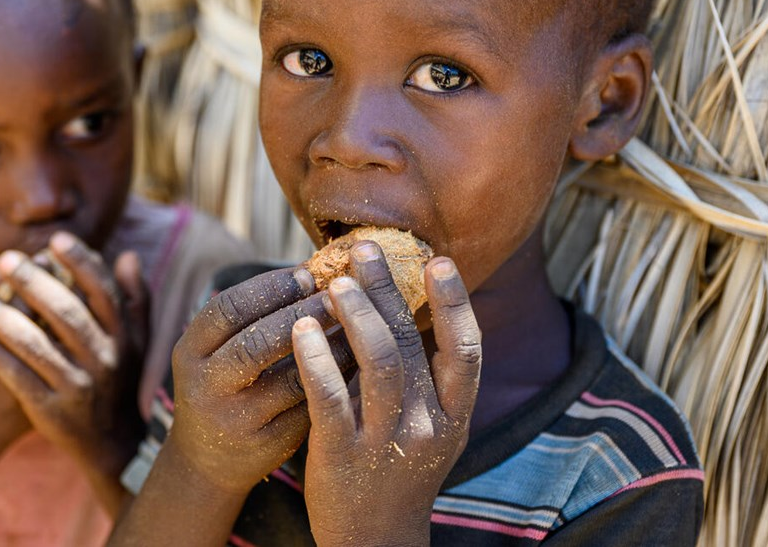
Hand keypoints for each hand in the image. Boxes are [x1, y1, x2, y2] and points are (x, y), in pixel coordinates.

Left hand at [0, 232, 148, 479]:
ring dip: (7, 320)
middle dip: (36, 283)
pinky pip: (20, 380)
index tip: (54, 240)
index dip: (81, 263)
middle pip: (68, 314)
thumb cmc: (119, 378)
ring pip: (38, 347)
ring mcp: (79, 387)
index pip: (103, 292)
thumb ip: (135, 297)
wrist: (111, 442)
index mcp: (123, 337)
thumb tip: (126, 254)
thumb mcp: (137, 341)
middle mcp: (105, 360)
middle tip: (8, 259)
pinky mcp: (52, 411)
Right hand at [165, 266, 354, 496]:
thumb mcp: (215, 351)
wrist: (208, 461)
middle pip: (257, 343)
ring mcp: (235, 420)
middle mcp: (206, 386)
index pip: (229, 308)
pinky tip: (355, 363)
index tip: (307, 274)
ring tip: (355, 326)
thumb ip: (250, 317)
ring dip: (329, 349)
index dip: (270, 287)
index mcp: (190, 351)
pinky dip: (335, 382)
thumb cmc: (223, 385)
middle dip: (303, 314)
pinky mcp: (267, 446)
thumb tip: (311, 270)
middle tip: (337, 297)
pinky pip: (309, 409)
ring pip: (291, 379)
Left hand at [291, 243, 481, 546]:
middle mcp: (428, 425)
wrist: (374, 543)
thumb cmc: (399, 474)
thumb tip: (412, 312)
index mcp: (455, 416)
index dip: (455, 303)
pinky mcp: (342, 454)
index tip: (438, 260)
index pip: (467, 350)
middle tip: (364, 249)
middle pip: (412, 344)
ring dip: (357, 316)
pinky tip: (301, 328)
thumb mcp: (431, 432)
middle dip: (388, 291)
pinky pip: (329, 397)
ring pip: (379, 364)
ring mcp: (386, 441)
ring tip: (334, 282)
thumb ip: (427, 382)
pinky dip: (316, 358)